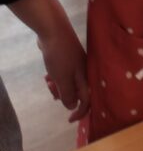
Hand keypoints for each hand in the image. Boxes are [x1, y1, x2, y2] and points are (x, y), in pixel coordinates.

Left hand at [9, 0, 88, 121]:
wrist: (54, 30)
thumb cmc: (60, 56)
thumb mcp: (62, 78)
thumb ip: (68, 94)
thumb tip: (72, 106)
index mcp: (86, 77)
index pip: (87, 100)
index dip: (80, 112)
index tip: (69, 120)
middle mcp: (84, 73)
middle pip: (77, 93)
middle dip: (64, 97)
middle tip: (53, 92)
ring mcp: (76, 66)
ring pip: (69, 85)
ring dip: (58, 88)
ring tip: (48, 82)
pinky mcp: (68, 61)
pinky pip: (64, 76)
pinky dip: (56, 79)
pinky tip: (47, 76)